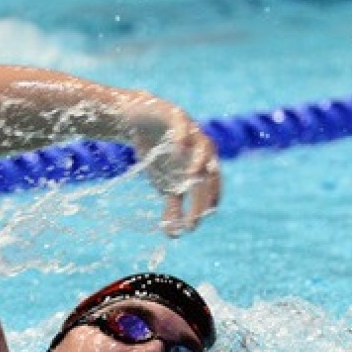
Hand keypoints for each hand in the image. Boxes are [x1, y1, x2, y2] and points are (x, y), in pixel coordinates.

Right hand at [124, 94, 220, 236]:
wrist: (139, 120)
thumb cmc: (158, 154)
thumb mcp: (164, 184)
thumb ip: (172, 208)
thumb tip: (173, 236)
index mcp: (205, 166)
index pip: (212, 190)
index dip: (205, 207)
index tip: (192, 226)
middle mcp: (204, 149)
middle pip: (209, 173)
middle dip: (203, 194)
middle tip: (193, 215)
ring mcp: (192, 131)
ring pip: (203, 148)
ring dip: (199, 162)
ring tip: (191, 176)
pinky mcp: (177, 115)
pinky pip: (183, 126)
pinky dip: (181, 137)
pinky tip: (176, 149)